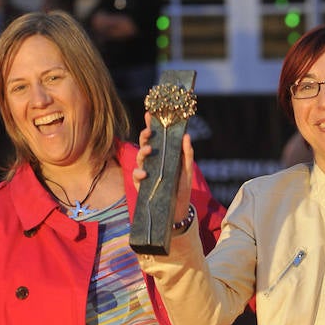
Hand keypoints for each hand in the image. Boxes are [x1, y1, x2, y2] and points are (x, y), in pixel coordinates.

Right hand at [133, 112, 193, 229]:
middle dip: (145, 135)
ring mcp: (146, 172)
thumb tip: (186, 135)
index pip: (155, 137)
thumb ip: (187, 154)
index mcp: (162, 154)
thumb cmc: (181, 187)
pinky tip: (144, 173)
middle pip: (145, 144)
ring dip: (143, 152)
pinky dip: (139, 173)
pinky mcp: (141, 185)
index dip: (151, 124)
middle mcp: (152, 161)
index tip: (150, 114)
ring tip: (150, 150)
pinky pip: (137, 176)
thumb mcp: (187, 169)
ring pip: (140, 158)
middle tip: (150, 131)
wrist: (178, 210)